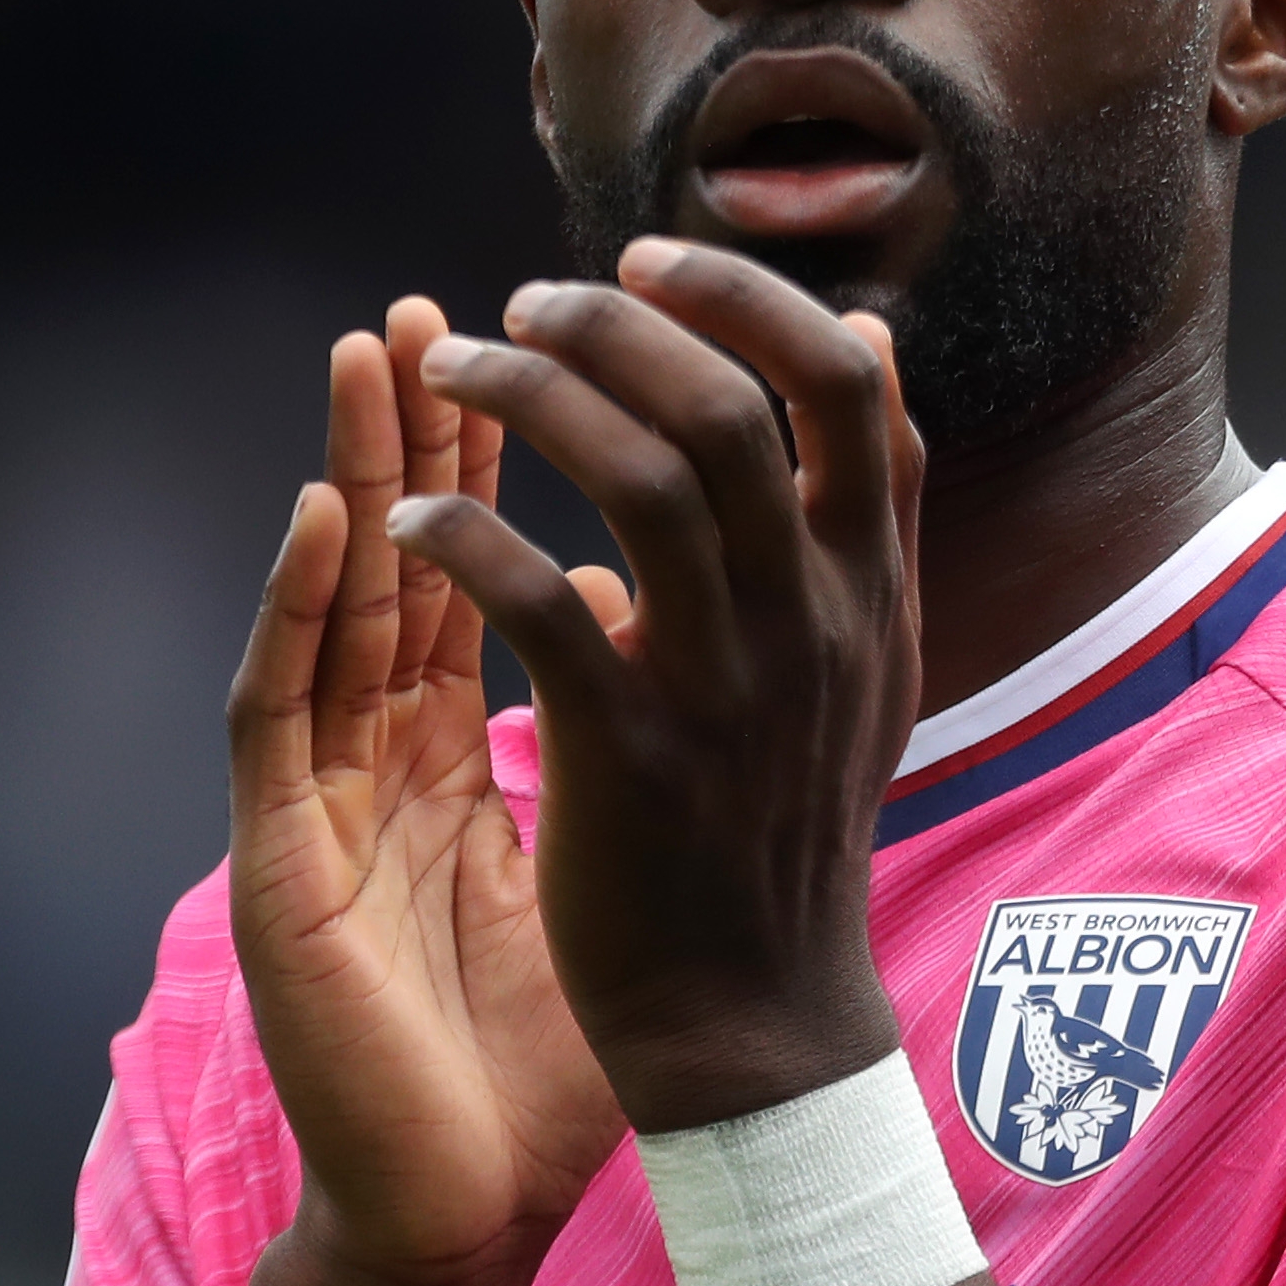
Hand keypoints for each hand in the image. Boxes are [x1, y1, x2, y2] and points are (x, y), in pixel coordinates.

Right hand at [227, 301, 630, 1285]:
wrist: (460, 1205)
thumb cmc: (546, 1050)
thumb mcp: (613, 862)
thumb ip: (641, 742)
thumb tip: (704, 627)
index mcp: (466, 750)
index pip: (491, 568)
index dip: (514, 463)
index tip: (561, 351)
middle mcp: (388, 754)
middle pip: (404, 556)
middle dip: (429, 429)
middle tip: (444, 307)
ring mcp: (327, 797)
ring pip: (334, 600)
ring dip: (353, 471)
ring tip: (374, 356)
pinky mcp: (279, 856)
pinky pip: (278, 708)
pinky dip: (295, 604)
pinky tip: (326, 518)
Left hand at [388, 241, 927, 1131]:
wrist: (758, 1025)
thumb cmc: (787, 828)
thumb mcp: (867, 662)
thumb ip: (867, 513)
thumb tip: (871, 344)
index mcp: (869, 589)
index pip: (851, 389)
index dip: (750, 299)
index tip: (650, 261)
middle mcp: (812, 621)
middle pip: (731, 409)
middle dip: (616, 326)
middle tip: (525, 301)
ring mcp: (728, 686)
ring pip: (640, 479)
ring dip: (530, 398)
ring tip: (451, 369)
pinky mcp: (630, 755)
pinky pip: (541, 603)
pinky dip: (471, 539)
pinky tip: (414, 521)